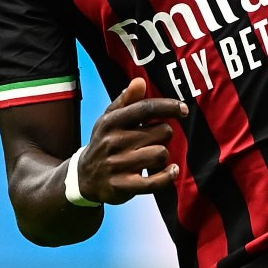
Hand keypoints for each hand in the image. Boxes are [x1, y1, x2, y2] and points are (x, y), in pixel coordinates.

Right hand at [77, 77, 186, 203]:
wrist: (84, 177)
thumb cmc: (105, 142)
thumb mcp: (110, 118)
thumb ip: (127, 100)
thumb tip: (140, 81)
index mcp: (111, 121)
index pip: (145, 108)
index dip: (168, 106)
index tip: (184, 110)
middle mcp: (113, 141)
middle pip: (161, 132)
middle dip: (164, 135)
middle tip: (154, 140)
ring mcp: (117, 165)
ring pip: (161, 154)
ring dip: (163, 156)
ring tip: (153, 157)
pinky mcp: (122, 186)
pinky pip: (154, 182)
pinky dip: (167, 176)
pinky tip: (172, 171)